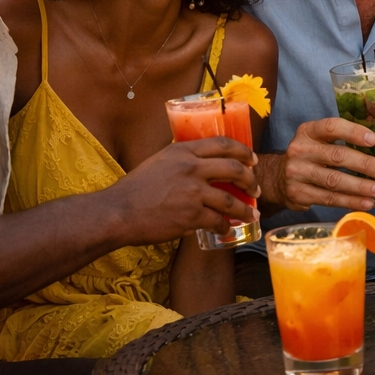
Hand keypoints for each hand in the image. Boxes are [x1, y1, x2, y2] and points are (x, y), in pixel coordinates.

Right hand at [107, 136, 258, 244]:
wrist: (117, 212)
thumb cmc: (134, 189)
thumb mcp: (159, 161)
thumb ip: (181, 160)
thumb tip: (201, 166)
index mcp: (183, 151)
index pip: (223, 143)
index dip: (243, 151)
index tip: (252, 160)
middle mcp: (191, 167)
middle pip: (234, 169)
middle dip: (251, 180)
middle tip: (256, 189)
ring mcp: (192, 192)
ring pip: (230, 199)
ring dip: (245, 209)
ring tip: (252, 215)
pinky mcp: (190, 215)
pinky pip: (217, 221)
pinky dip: (225, 227)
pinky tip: (227, 230)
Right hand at [263, 117, 374, 211]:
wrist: (278, 178)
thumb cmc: (314, 155)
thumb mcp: (325, 140)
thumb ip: (357, 135)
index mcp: (309, 131)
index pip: (331, 127)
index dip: (353, 132)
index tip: (374, 140)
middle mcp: (300, 150)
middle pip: (336, 156)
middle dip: (364, 164)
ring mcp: (297, 173)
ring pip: (334, 181)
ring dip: (360, 187)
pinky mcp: (298, 194)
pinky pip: (329, 199)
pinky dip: (350, 202)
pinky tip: (367, 203)